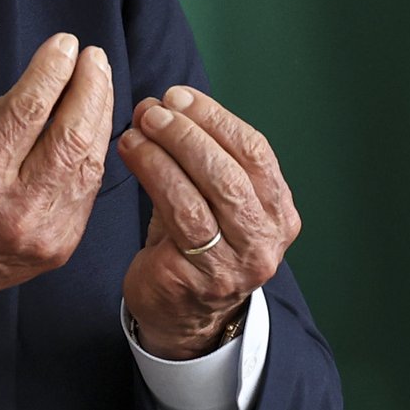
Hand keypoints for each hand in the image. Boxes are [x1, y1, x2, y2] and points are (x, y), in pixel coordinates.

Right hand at [0, 33, 113, 330]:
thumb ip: (4, 111)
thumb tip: (50, 79)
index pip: (28, 110)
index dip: (52, 70)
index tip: (64, 45)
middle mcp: (14, 206)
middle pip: (72, 136)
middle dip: (90, 87)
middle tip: (92, 58)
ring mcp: (42, 231)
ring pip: (90, 161)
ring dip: (99, 115)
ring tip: (98, 83)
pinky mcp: (61, 245)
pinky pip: (88, 188)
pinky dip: (93, 151)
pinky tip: (92, 125)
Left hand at [117, 86, 300, 358]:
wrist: (179, 313)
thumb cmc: (194, 244)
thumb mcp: (214, 200)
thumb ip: (203, 157)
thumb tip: (166, 103)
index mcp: (279, 212)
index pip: (256, 152)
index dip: (215, 118)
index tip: (178, 95)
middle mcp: (266, 238)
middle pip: (232, 170)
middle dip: (188, 131)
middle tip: (152, 110)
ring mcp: (236, 262)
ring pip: (206, 192)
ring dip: (166, 150)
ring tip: (136, 128)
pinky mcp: (199, 276)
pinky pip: (178, 214)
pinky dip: (153, 174)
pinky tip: (131, 154)